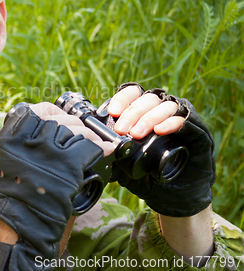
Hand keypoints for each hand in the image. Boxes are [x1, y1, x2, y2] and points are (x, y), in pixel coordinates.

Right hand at [0, 103, 108, 270]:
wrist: (17, 226)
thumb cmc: (9, 197)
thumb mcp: (2, 161)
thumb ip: (17, 141)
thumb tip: (35, 127)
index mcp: (10, 136)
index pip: (36, 110)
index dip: (53, 112)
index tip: (60, 117)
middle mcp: (28, 138)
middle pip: (60, 120)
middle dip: (75, 125)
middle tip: (83, 133)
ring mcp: (48, 150)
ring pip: (77, 131)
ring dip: (90, 136)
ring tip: (97, 142)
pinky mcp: (67, 165)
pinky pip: (90, 147)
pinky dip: (102, 148)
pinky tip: (108, 149)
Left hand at [107, 83, 215, 216]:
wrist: (174, 198)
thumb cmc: (149, 178)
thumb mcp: (124, 167)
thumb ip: (112, 157)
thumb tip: (94, 153)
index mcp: (144, 114)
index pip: (134, 94)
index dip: (123, 98)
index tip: (112, 111)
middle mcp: (162, 112)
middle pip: (148, 99)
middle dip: (132, 112)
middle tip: (121, 130)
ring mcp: (181, 120)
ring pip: (166, 105)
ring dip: (149, 117)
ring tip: (137, 133)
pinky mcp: (198, 132)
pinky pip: (187, 119)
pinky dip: (172, 122)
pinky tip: (161, 130)